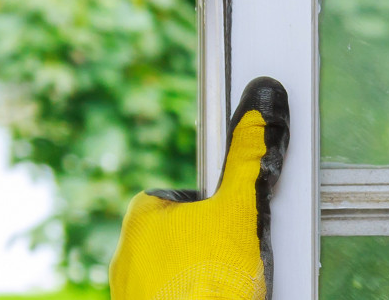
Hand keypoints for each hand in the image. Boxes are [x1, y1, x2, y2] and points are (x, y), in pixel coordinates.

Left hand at [108, 76, 289, 299]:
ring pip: (182, 275)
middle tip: (240, 260)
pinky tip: (224, 299)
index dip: (219, 210)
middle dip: (216, 247)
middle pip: (187, 239)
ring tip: (233, 289)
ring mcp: (134, 293)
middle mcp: (128, 255)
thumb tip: (261, 108)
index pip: (186, 198)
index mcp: (141, 218)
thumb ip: (249, 160)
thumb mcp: (238, 209)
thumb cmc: (209, 280)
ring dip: (209, 278)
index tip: (237, 223)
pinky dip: (201, 297)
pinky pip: (177, 297)